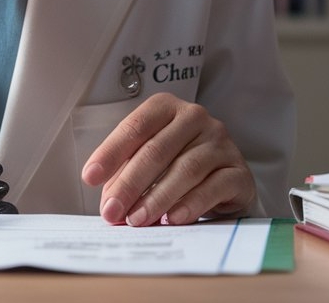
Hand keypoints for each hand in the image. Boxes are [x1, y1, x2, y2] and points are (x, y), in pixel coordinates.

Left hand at [81, 93, 255, 226]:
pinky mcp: (239, 171)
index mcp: (167, 107)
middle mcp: (195, 117)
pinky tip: (172, 219)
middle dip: (129, 183)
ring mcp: (220, 142)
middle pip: (156, 150)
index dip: (111, 152)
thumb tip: (108, 202)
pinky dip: (190, 204)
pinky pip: (213, 187)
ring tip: (136, 220)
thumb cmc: (177, 163)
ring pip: (184, 169)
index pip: (135, 126)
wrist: (225, 179)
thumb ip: (127, 173)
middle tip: (111, 211)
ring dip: (156, 198)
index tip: (90, 177)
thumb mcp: (150, 160)